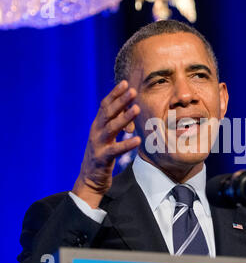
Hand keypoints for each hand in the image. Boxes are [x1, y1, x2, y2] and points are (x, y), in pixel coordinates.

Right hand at [72, 81, 140, 208]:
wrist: (90, 180)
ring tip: (137, 109)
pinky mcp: (102, 158)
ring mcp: (97, 144)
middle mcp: (96, 132)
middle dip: (120, 101)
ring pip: (111, 128)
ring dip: (124, 118)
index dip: (115, 94)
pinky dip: (126, 144)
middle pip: (108, 113)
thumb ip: (114, 123)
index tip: (126, 82)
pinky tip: (137, 140)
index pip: (105, 105)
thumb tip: (128, 108)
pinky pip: (115, 150)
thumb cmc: (102, 155)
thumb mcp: (107, 137)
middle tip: (133, 91)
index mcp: (97, 125)